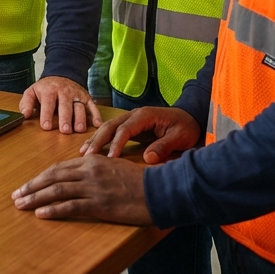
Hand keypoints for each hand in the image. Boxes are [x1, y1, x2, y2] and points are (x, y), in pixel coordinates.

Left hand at [11, 155, 152, 223]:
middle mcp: (89, 170)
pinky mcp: (100, 204)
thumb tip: (78, 174)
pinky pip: (71, 206)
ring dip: (35, 198)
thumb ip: (95, 169)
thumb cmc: (140, 180)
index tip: (28, 184)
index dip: (41, 177)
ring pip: (57, 191)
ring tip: (21, 205)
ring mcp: (93, 187)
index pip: (58, 168)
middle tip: (16, 195)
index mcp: (92, 160)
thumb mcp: (114, 166)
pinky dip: (53, 210)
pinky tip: (41, 213)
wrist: (160, 190)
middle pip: (52, 177)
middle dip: (32, 186)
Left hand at [19, 76, 102, 132]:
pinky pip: (92, 106)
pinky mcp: (87, 98)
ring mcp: (77, 95)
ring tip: (79, 130)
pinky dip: (96, 115)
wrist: (62, 74)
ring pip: (80, 107)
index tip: (46, 126)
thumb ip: (27, 103)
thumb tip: (24, 115)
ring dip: (80, 118)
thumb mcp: (32, 92)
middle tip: (65, 130)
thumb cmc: (46, 89)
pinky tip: (97, 124)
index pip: (48, 103)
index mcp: (49, 90)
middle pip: (65, 105)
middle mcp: (64, 92)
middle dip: (65, 118)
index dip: (47, 114)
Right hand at [79, 105, 201, 163]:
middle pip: (110, 126)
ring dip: (95, 139)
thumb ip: (164, 146)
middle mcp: (133, 115)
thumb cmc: (186, 127)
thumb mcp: (180, 137)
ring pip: (107, 127)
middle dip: (98, 140)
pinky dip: (100, 139)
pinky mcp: (130, 126)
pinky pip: (111, 131)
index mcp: (145, 116)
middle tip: (87, 156)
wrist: (190, 117)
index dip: (116, 143)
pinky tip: (91, 148)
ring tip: (83, 153)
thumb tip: (148, 158)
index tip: (110, 158)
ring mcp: (130, 119)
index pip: (125, 129)